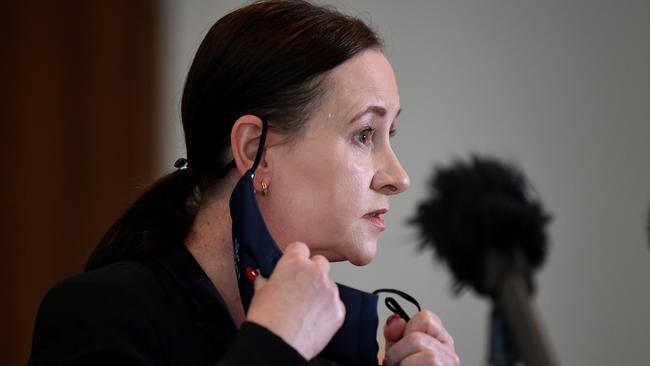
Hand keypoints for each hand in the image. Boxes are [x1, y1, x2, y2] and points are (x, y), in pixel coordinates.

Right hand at [246, 242, 345, 359]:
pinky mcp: (339, 310)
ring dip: (319, 293)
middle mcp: (316, 272)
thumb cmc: (266, 319)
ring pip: (328, 285)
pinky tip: (312, 320)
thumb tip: (267, 278)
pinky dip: (326, 311)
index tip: (293, 267)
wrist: (277, 345)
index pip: (300, 248)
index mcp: (295, 262)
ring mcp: (330, 291)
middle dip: (311, 273)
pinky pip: (334, 305)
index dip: (295, 258)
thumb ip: (268, 279)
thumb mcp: (260, 292)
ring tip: (304, 310)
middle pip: (319, 263)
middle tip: (300, 288)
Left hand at [383, 310, 459, 365]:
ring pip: (428, 357)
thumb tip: (395, 320)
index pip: (426, 318)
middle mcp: (449, 354)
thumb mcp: (396, 348)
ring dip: (405, 364)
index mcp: (439, 340)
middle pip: (419, 338)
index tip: (400, 342)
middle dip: (399, 352)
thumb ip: (394, 333)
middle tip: (399, 363)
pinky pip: (429, 363)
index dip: (407, 329)